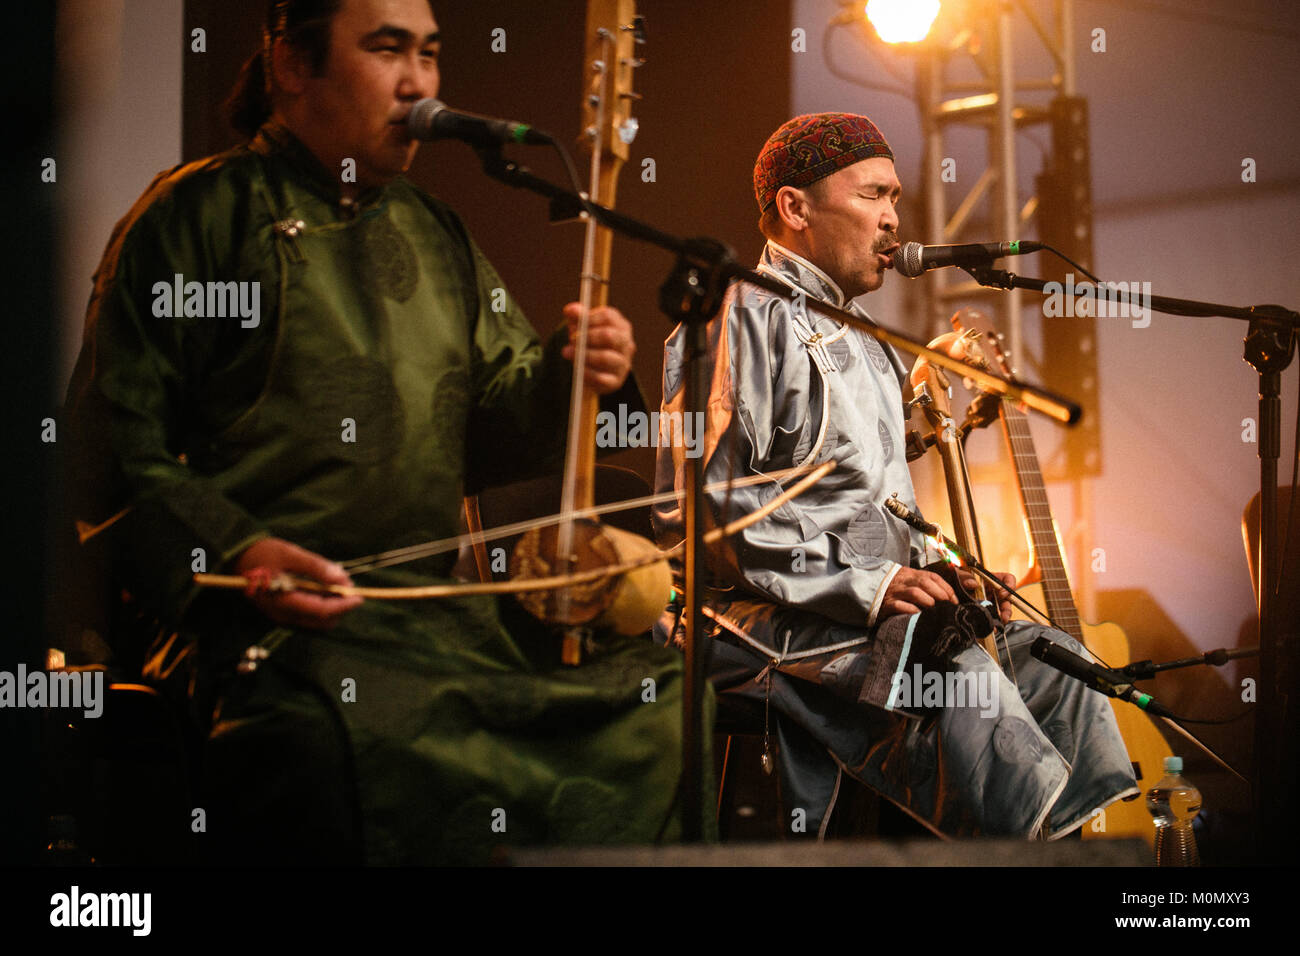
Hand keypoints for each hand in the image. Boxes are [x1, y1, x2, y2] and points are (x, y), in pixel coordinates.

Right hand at [234, 537, 362, 629]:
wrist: (237, 556)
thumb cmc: (263, 553)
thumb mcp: (291, 554)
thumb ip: (317, 568)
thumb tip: (342, 579)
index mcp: (284, 603)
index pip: (322, 612)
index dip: (343, 606)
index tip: (359, 596)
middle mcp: (284, 615)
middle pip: (322, 621)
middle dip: (340, 608)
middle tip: (348, 587)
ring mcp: (282, 615)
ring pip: (316, 620)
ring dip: (331, 606)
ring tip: (336, 584)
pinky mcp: (282, 611)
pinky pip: (307, 614)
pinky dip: (320, 604)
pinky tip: (323, 587)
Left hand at [561, 303, 634, 394]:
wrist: (594, 369)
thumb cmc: (590, 342)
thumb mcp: (584, 326)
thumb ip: (578, 316)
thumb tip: (570, 310)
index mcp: (621, 326)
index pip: (608, 317)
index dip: (589, 318)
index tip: (574, 322)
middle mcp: (626, 344)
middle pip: (609, 336)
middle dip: (588, 336)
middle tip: (571, 338)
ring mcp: (623, 364)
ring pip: (605, 358)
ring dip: (584, 354)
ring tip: (567, 352)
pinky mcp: (615, 382)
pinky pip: (601, 378)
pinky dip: (587, 373)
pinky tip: (576, 369)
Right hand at [877, 567, 957, 620]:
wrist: (868, 588)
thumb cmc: (896, 588)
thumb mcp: (911, 580)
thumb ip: (931, 583)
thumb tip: (962, 588)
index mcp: (912, 574)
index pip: (933, 577)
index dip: (946, 588)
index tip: (954, 600)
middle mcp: (904, 581)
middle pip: (925, 583)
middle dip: (940, 594)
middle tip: (948, 606)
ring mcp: (895, 592)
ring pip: (914, 593)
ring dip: (928, 601)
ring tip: (934, 610)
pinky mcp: (886, 604)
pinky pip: (900, 606)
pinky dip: (911, 610)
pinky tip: (918, 615)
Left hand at [954, 568, 1016, 623]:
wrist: (946, 591)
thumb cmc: (955, 580)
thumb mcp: (958, 575)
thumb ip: (964, 577)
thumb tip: (973, 584)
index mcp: (991, 579)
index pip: (1007, 579)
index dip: (1009, 585)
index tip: (1002, 593)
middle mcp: (993, 591)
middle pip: (1008, 599)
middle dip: (1007, 609)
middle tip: (1003, 617)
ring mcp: (990, 602)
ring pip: (1001, 611)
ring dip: (1001, 618)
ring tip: (997, 625)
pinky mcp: (984, 612)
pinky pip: (991, 618)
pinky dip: (992, 624)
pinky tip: (990, 628)